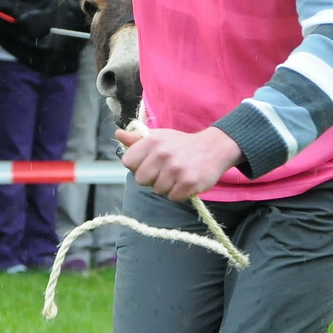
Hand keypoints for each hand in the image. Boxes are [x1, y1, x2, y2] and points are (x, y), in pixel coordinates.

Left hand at [115, 125, 243, 201]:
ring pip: (158, 190)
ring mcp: (176, 169)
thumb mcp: (159, 137)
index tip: (149, 163)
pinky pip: (173, 197)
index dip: (137, 165)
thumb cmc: (182, 144)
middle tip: (165, 171)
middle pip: (141, 180)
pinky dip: (179, 193)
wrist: (214, 148)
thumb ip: (137, 139)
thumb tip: (118, 135)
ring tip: (177, 175)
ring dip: (166, 186)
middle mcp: (162, 154)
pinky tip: (185, 181)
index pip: (128, 162)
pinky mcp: (189, 183)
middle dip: (151, 178)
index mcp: (152, 141)